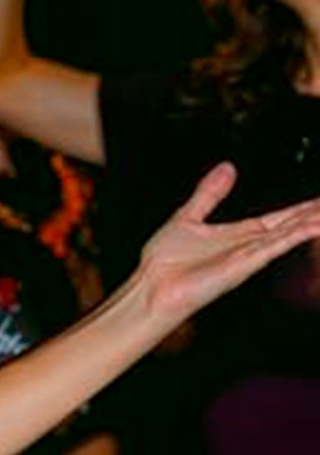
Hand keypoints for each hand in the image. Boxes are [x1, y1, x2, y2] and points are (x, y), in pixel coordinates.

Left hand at [135, 162, 319, 327]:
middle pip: (293, 225)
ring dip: (313, 222)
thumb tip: (226, 168)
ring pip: (290, 234)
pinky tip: (313, 225)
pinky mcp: (242, 264)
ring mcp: (248, 255)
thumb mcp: (189, 216)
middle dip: (315, 214)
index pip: (282, 218)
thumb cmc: (165, 263)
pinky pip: (274, 246)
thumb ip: (210, 193)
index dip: (304, 209)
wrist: (151, 286)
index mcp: (240, 234)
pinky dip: (295, 235)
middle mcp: (249, 245)